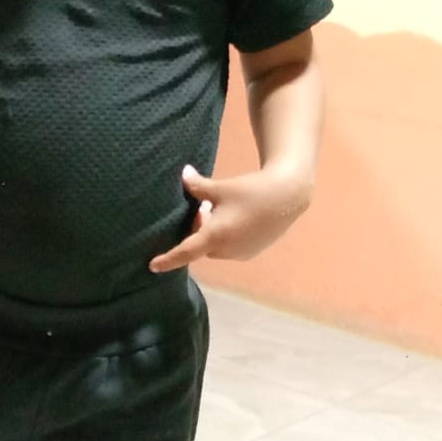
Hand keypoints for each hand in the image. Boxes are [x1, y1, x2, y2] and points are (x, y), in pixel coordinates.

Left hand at [149, 164, 313, 272]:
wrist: (288, 195)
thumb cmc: (252, 190)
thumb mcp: (221, 188)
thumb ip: (198, 185)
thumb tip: (183, 175)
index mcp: (215, 236)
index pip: (185, 252)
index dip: (168, 259)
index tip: (152, 266)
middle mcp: (226, 250)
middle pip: (201, 245)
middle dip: (198, 229)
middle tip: (203, 207)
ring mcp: (240, 253)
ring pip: (215, 246)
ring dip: (212, 233)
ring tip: (221, 210)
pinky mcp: (252, 251)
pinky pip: (230, 247)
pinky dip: (226, 236)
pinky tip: (237, 217)